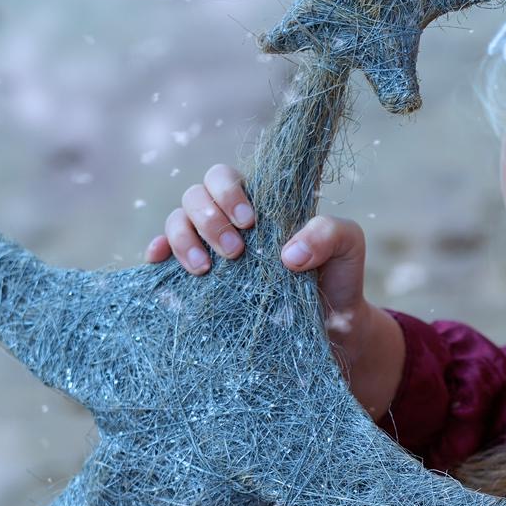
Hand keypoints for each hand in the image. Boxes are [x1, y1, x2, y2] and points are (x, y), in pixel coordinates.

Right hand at [146, 163, 405, 418]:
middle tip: (235, 253)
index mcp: (258, 205)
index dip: (227, 192)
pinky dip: (157, 254)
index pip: (223, 177)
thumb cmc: (338, 279)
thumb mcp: (347, 246)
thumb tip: (287, 254)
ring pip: (176, 222)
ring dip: (183, 239)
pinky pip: (165, 258)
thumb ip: (327, 233)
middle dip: (209, 219)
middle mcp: (228, 223)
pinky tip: (159, 261)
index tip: (250, 223)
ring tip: (206, 269)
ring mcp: (210, 251)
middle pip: (194, 196)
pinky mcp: (200, 283)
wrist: (333, 329)